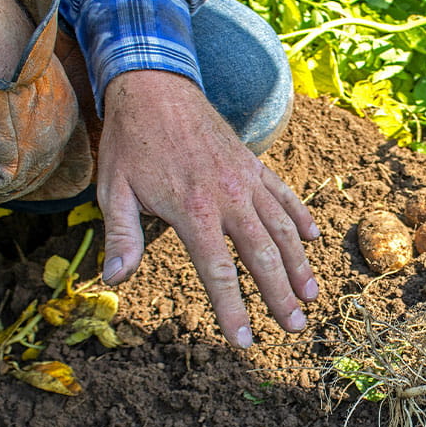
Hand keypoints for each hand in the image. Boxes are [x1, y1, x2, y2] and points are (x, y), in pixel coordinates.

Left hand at [98, 70, 319, 347]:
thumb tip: (115, 279)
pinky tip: (312, 240)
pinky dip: (299, 217)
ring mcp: (245, 179)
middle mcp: (227, 197)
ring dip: (299, 265)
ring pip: (281, 229)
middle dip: (281, 296)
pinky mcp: (253, 164)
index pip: (219, 271)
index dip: (233, 310)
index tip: (245, 341)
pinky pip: (284, 194)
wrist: (155, 85)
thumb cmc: (130, 142)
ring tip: (311, 296)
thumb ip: (122, 235)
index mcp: (192, 211)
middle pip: (262, 256)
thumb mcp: (114, 189)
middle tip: (296, 327)